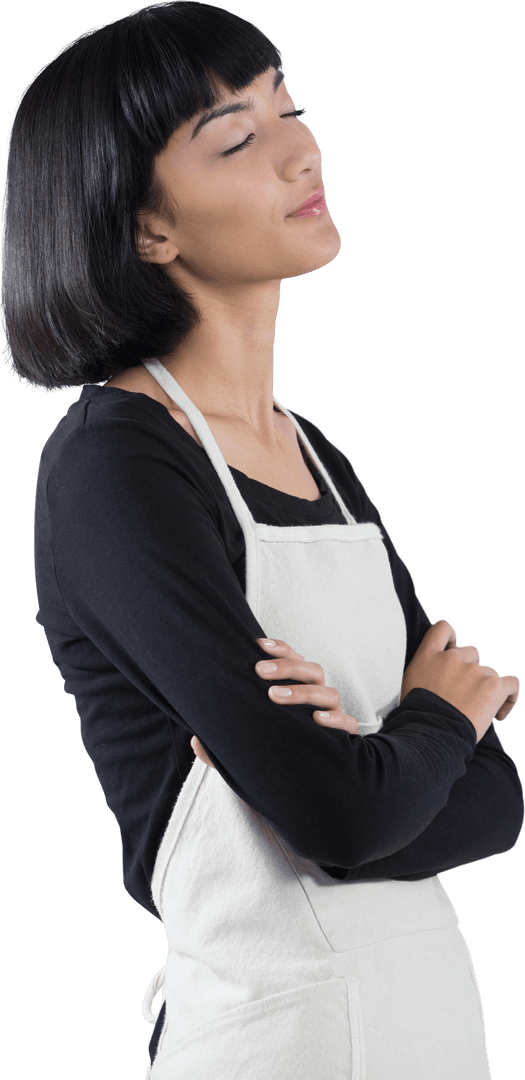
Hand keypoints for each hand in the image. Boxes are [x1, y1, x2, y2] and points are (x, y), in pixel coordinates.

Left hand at [190, 637, 358, 768]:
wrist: (307, 783)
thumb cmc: (276, 751)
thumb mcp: (246, 747)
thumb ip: (223, 746)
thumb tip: (195, 741)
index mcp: (298, 689)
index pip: (293, 659)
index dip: (279, 649)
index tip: (257, 646)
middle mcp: (317, 698)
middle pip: (311, 670)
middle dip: (286, 667)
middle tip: (259, 672)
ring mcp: (332, 715)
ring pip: (328, 692)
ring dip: (302, 691)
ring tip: (275, 697)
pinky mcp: (344, 738)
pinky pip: (347, 724)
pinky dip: (336, 719)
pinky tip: (317, 721)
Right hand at [400, 620, 519, 742]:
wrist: (431, 735)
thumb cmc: (416, 718)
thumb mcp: (409, 685)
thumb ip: (425, 670)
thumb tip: (436, 675)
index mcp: (428, 656)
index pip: (443, 629)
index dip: (452, 639)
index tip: (453, 654)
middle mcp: (452, 657)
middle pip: (471, 653)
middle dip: (469, 671)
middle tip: (463, 696)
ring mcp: (474, 670)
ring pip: (489, 673)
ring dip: (485, 688)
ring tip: (477, 712)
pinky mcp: (493, 685)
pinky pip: (512, 684)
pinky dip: (509, 697)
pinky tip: (499, 713)